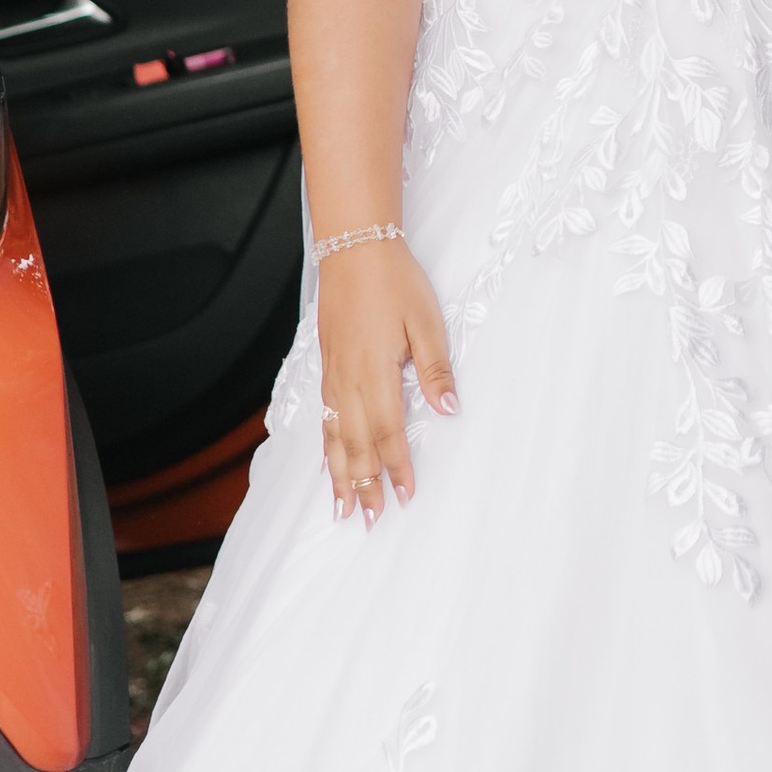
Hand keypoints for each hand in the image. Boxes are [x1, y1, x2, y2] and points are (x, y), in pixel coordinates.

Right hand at [317, 239, 457, 520]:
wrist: (354, 251)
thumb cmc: (394, 283)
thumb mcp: (426, 321)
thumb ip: (435, 368)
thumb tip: (449, 408)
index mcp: (377, 373)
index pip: (388, 433)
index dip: (397, 468)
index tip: (405, 497)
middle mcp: (349, 382)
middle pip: (356, 446)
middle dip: (365, 485)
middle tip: (371, 520)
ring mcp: (333, 377)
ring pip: (334, 438)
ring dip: (341, 476)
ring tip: (343, 509)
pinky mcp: (326, 368)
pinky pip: (322, 420)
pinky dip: (325, 448)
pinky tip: (327, 465)